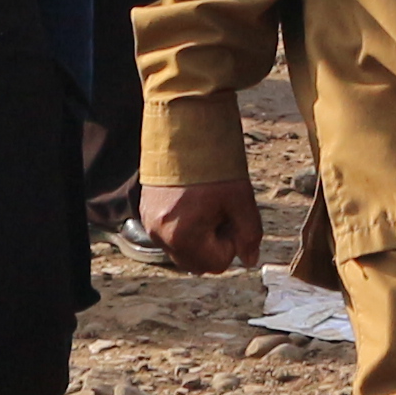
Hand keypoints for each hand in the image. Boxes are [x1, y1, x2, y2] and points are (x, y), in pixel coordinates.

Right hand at [141, 176, 261, 273]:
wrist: (184, 130)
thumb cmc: (215, 165)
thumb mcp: (241, 200)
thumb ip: (249, 234)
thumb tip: (250, 260)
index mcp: (183, 237)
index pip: (218, 264)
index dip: (231, 242)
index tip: (230, 215)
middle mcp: (161, 236)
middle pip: (197, 262)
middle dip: (214, 243)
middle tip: (220, 211)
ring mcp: (150, 225)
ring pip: (183, 250)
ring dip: (199, 236)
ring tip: (205, 204)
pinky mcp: (146, 213)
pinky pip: (169, 235)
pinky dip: (184, 227)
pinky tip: (191, 201)